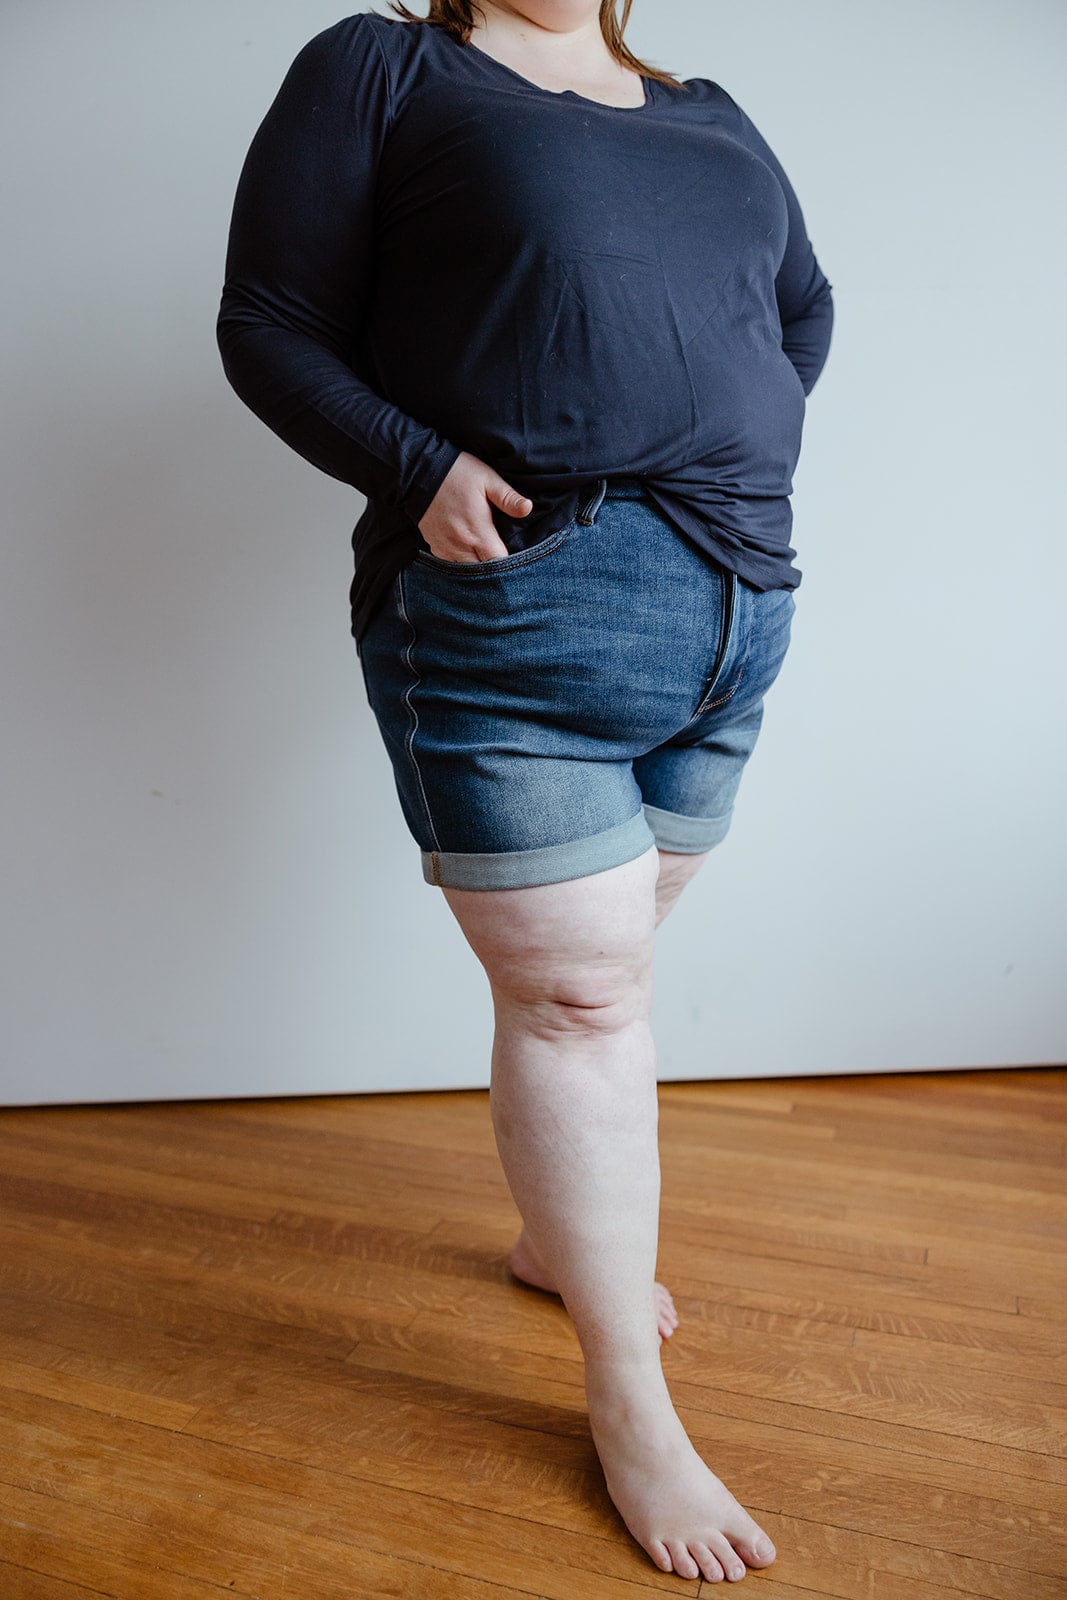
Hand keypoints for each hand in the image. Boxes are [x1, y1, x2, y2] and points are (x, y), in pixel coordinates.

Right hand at [417, 452, 531, 561]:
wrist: (419, 472)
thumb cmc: (457, 473)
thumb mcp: (487, 479)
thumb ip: (508, 497)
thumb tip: (527, 508)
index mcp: (478, 532)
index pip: (499, 562)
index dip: (510, 564)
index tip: (517, 558)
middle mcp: (460, 546)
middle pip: (483, 574)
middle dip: (495, 571)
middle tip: (504, 560)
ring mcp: (446, 548)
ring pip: (467, 572)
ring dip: (478, 569)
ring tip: (488, 559)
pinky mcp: (435, 547)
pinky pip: (452, 565)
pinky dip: (463, 564)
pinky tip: (470, 554)